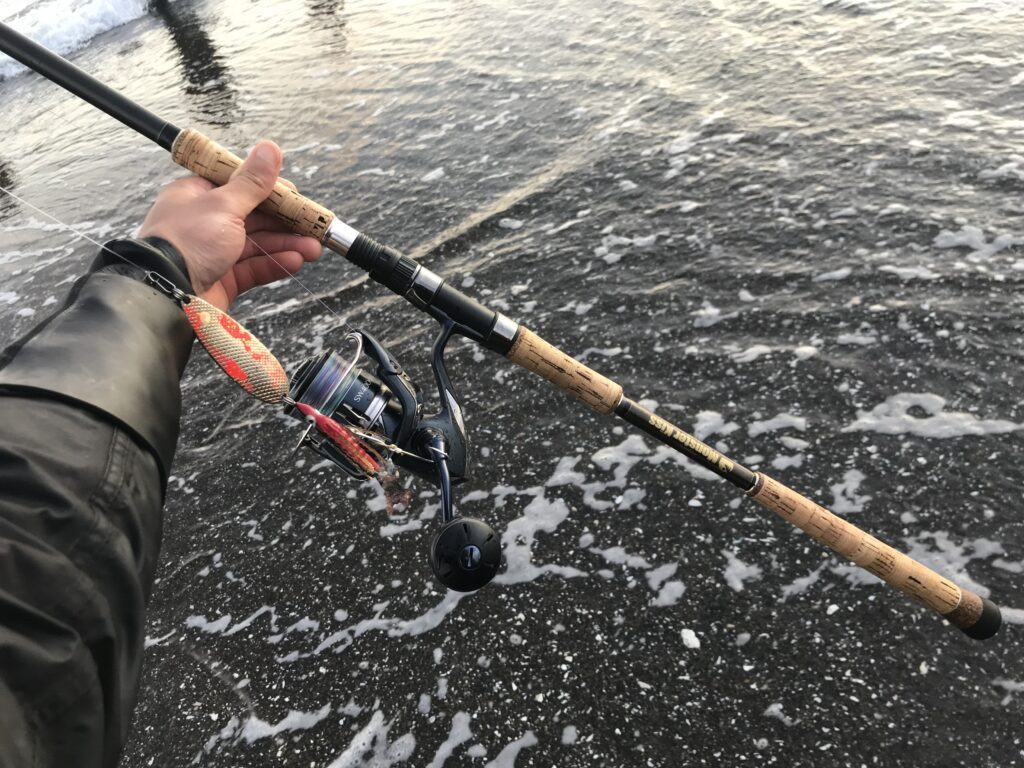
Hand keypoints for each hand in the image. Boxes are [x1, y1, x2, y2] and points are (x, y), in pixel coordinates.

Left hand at [138, 140, 321, 310]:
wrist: (165, 295)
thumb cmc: (186, 242)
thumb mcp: (224, 205)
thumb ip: (252, 182)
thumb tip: (269, 149)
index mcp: (198, 196)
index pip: (240, 186)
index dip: (270, 190)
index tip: (296, 197)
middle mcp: (205, 222)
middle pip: (253, 217)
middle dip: (286, 222)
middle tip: (314, 226)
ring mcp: (214, 252)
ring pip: (257, 244)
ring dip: (286, 245)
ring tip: (313, 249)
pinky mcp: (222, 279)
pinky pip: (253, 268)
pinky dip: (275, 264)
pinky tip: (295, 261)